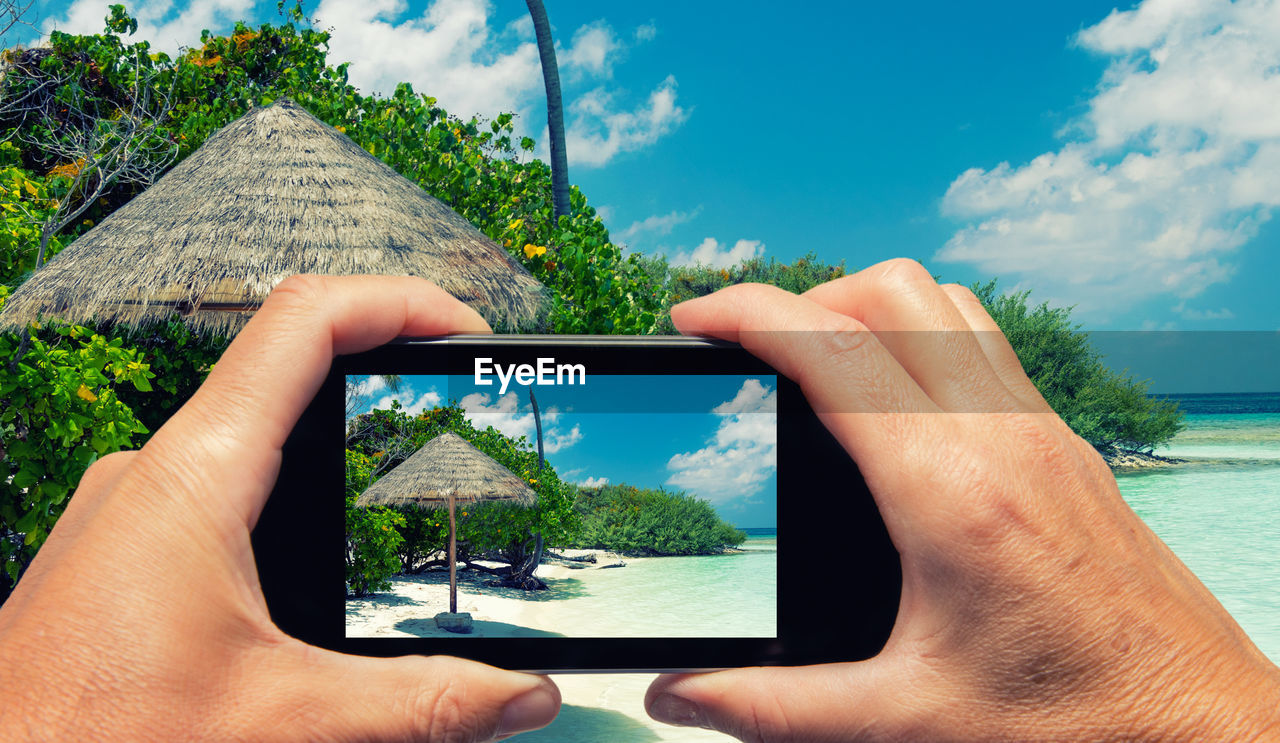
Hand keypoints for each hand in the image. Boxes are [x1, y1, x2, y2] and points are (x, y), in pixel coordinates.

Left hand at [0, 276, 559, 741]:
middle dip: (384, 373)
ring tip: (407, 480)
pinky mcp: (121, 553)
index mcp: (194, 477)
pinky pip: (216, 487)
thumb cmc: (90, 739)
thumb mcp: (285, 720)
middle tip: (457, 400)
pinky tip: (322, 563)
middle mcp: (153, 473)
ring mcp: (129, 509)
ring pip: (249, 432)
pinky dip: (290, 495)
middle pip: (285, 366)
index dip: (400, 301)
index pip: (305, 322)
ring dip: (337, 440)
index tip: (467, 332)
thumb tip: (524, 694)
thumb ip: (419, 703)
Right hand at [647, 259, 1279, 740]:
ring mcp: (1040, 430)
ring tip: (820, 359)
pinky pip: (983, 343)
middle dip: (804, 298)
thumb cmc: (1073, 718)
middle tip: (753, 349)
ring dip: (870, 307)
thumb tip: (680, 694)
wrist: (1197, 725)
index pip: (831, 350)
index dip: (747, 312)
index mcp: (946, 489)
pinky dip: (922, 336)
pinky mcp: (1064, 443)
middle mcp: (998, 435)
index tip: (695, 316)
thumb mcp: (904, 716)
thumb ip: (772, 706)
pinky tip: (898, 402)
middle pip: (889, 292)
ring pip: (944, 302)